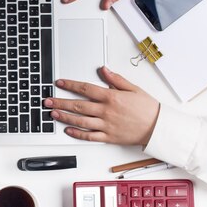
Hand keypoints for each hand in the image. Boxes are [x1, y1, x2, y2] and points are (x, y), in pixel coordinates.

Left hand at [44, 67, 159, 145]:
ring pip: (80, 121)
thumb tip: (104, 69)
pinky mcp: (109, 137)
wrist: (159, 127)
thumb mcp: (133, 88)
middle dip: (60, 102)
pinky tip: (68, 130)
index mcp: (112, 97)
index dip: (70, 85)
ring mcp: (106, 125)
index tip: (59, 83)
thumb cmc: (148, 108)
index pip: (86, 89)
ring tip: (53, 114)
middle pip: (78, 105)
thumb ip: (116, 79)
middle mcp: (106, 111)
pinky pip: (90, 136)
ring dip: (65, 117)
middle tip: (47, 101)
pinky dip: (77, 133)